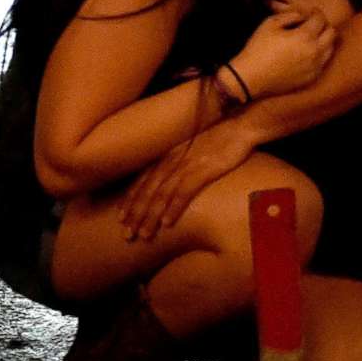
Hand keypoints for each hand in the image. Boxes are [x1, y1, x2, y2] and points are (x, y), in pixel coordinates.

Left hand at [121, 117, 258, 241]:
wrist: (240, 126)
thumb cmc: (219, 137)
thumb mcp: (192, 148)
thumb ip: (179, 161)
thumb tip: (173, 179)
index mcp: (167, 155)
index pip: (142, 180)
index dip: (130, 200)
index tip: (121, 217)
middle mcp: (172, 160)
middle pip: (147, 190)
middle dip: (135, 214)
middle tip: (126, 234)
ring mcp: (186, 165)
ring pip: (161, 194)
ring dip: (150, 216)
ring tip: (143, 234)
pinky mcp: (203, 170)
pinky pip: (183, 192)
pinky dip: (173, 208)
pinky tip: (167, 223)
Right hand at [231, 8, 336, 99]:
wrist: (250, 78)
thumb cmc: (258, 48)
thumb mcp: (270, 23)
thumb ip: (290, 15)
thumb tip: (303, 15)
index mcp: (305, 37)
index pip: (320, 19)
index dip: (315, 12)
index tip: (310, 12)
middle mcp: (315, 52)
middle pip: (331, 33)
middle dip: (323, 25)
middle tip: (312, 24)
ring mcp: (315, 67)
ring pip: (331, 48)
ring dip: (324, 40)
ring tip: (310, 38)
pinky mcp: (311, 78)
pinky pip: (323, 63)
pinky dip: (319, 55)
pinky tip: (306, 53)